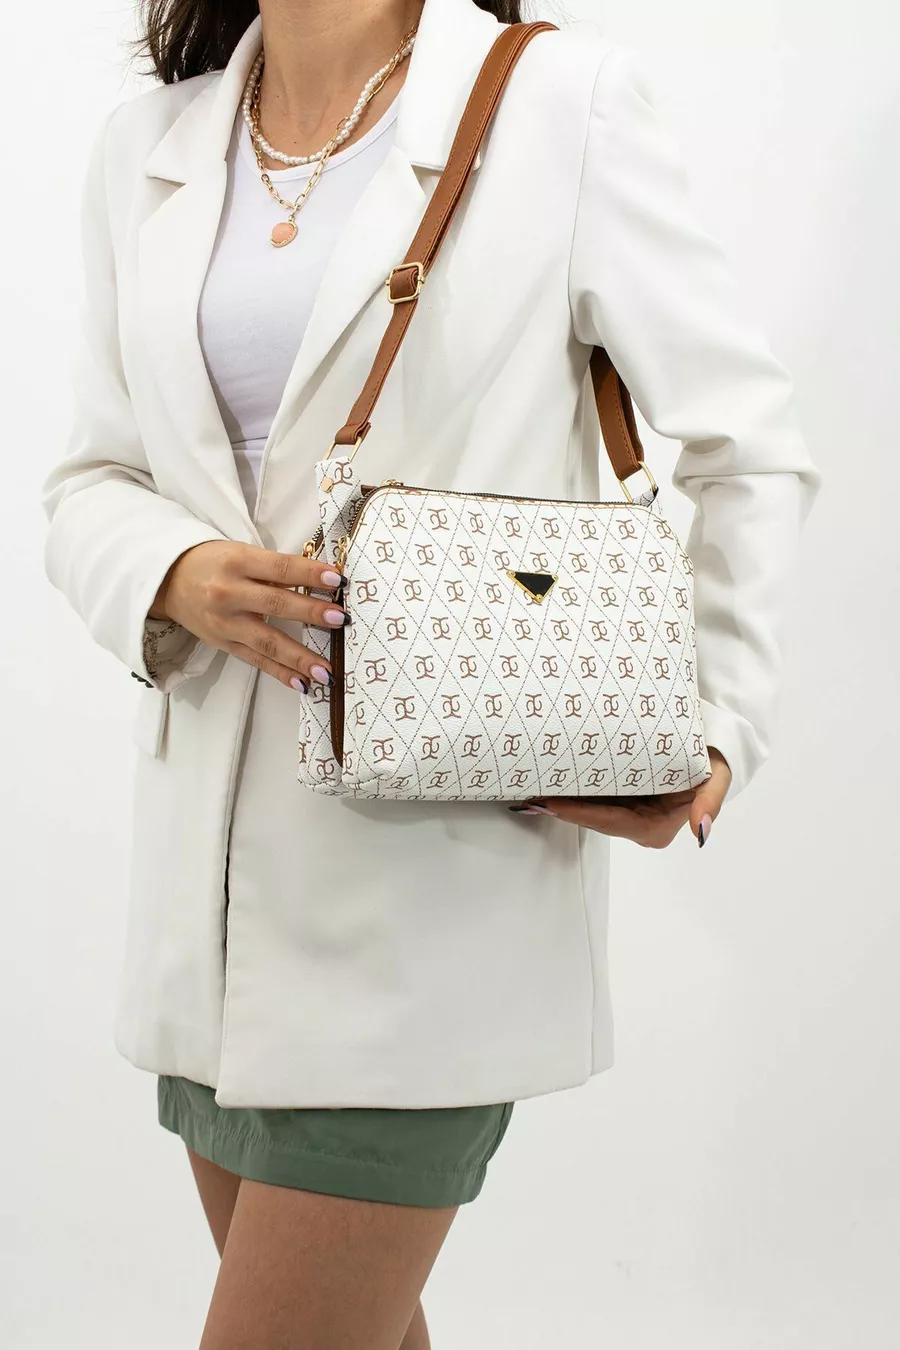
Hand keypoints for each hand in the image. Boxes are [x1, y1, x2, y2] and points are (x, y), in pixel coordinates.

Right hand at [149, 541, 346, 690]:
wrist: (168, 580)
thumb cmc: (214, 562)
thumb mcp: (242, 552)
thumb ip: (277, 567)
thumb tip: (322, 581)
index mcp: (238, 562)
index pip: (280, 568)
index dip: (310, 573)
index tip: (338, 579)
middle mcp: (230, 593)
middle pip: (276, 604)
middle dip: (310, 613)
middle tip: (340, 619)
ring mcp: (226, 623)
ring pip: (267, 641)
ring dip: (300, 657)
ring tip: (326, 670)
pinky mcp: (224, 644)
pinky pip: (256, 661)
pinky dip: (280, 673)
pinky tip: (303, 683)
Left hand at [510, 747, 731, 848]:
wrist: (712, 742)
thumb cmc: (714, 756)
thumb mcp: (718, 775)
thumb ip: (711, 800)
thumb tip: (701, 831)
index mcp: (657, 827)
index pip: (611, 822)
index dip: (580, 814)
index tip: (552, 803)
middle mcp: (640, 826)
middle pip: (594, 819)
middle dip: (563, 808)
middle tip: (530, 793)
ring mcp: (629, 815)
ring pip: (589, 810)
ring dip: (562, 801)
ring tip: (532, 786)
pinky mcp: (622, 800)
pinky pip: (593, 798)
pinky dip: (573, 791)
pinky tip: (550, 780)